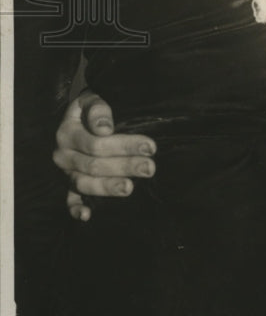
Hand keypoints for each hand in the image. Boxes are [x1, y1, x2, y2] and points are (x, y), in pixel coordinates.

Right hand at [53, 90, 155, 220]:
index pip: (97, 143)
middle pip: (95, 165)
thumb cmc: (91, 107)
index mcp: (67, 133)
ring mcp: (65, 172)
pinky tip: (87, 216)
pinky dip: (75, 209)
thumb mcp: (91, 99)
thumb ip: (98, 109)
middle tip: (150, 168)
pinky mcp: (68, 184)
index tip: (151, 147)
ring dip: (108, 187)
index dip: (125, 146)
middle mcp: (63, 155)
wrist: (78, 115)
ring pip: (85, 184)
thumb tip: (105, 128)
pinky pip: (69, 200)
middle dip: (125, 166)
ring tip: (130, 187)